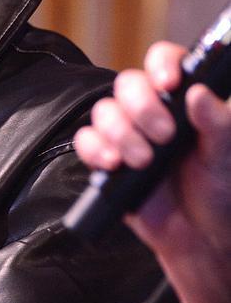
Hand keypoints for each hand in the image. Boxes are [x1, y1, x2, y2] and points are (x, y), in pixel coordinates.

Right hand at [74, 41, 230, 302]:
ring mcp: (127, 135)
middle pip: (127, 84)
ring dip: (121, 133)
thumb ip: (216, 123)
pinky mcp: (106, 161)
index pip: (164, 62)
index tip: (170, 83)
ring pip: (104, 112)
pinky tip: (114, 165)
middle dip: (142, 108)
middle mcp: (152, 112)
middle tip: (164, 136)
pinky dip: (96, 150)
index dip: (161, 65)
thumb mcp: (225, 156)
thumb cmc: (221, 194)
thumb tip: (198, 94)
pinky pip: (86, 142)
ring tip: (143, 161)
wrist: (200, 239)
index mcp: (182, 101)